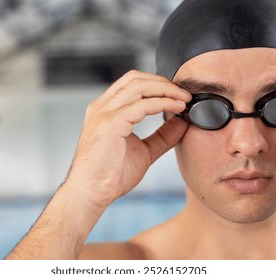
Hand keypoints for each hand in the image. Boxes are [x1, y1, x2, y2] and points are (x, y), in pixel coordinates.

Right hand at [65, 70, 190, 208]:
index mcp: (107, 110)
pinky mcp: (110, 123)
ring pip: (138, 86)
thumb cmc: (110, 175)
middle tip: (185, 94)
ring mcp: (104, 113)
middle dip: (163, 82)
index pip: (133, 84)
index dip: (158, 85)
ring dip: (165, 90)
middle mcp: (103, 107)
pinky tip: (176, 109)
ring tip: (184, 100)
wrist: (91, 193)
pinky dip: (162, 103)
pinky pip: (141, 105)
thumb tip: (181, 124)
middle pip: (136, 78)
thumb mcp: (144, 151)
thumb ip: (162, 137)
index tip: (178, 95)